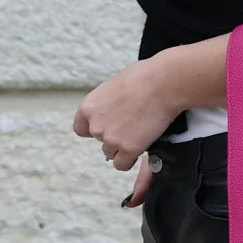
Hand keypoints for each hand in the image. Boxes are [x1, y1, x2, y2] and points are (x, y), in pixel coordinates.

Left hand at [73, 58, 177, 202]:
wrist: (162, 85)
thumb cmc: (143, 78)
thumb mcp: (114, 86)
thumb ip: (107, 102)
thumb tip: (114, 109)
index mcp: (88, 107)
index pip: (81, 128)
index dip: (94, 128)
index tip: (107, 126)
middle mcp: (95, 126)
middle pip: (100, 141)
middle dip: (113, 136)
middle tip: (131, 125)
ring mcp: (111, 139)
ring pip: (111, 153)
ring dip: (122, 147)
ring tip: (139, 134)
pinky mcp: (128, 149)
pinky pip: (122, 164)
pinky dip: (130, 159)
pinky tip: (139, 148)